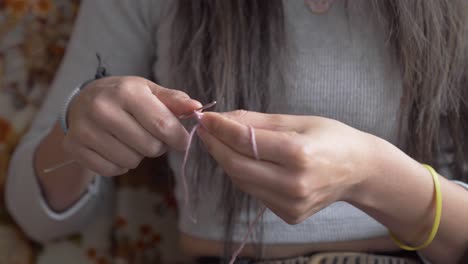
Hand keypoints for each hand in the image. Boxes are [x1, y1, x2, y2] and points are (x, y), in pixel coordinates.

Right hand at [64, 76, 200, 175]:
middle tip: (150, 135)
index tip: (182, 140)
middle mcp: (102, 109)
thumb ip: (174, 100)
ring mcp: (85, 129)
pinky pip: (112, 170)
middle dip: (158, 145)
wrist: (82, 101)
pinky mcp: (74, 147)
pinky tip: (115, 147)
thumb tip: (197, 107)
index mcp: (125, 92)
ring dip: (138, 155)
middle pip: (150, 147)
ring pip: (132, 161)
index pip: (163, 125)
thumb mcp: (148, 91)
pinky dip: (120, 164)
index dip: (179, 138)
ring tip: (131, 139)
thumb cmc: (123, 96)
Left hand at [197, 110, 377, 223]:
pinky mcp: (289, 215)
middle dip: (216, 147)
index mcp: (299, 154)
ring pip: (242, 182)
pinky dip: (245, 175)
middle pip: (237, 166)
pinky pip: (255, 192)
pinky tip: (248, 161)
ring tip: (224, 142)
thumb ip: (256, 121)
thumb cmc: (331, 138)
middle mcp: (294, 184)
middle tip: (206, 130)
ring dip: (228, 161)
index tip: (206, 118)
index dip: (220, 128)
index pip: (245, 141)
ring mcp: (292, 204)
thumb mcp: (296, 121)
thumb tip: (221, 119)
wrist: (359, 170)